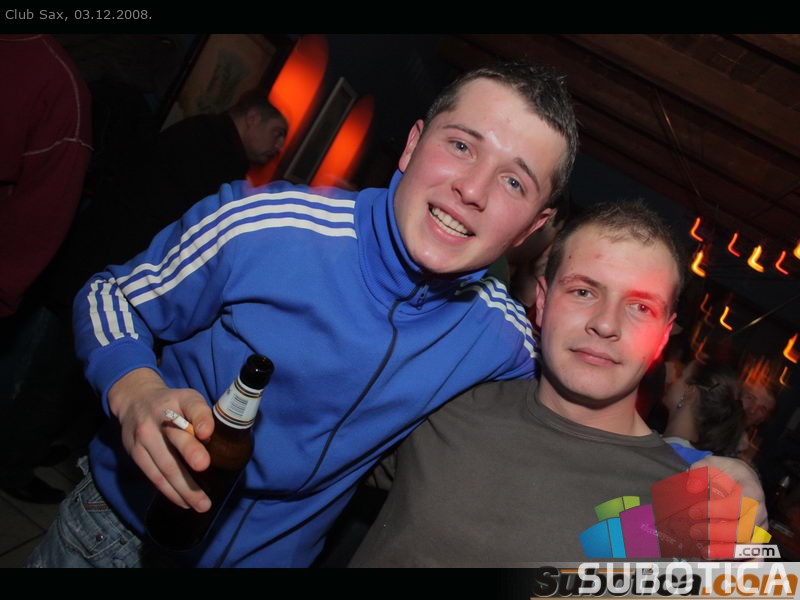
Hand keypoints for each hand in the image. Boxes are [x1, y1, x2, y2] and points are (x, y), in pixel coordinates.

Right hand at [108, 368, 214, 511]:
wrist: (134, 400)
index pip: (193, 406)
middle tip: (205, 469)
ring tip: (201, 504)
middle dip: (190, 455)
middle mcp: (159, 417)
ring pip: (165, 465)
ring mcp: (144, 436)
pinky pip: (154, 476)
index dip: (201, 419)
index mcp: (180, 400)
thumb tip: (208, 436)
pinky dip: (169, 491)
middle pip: (176, 438)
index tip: (207, 432)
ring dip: (183, 488)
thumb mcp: (189, 399)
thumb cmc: (172, 404)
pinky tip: (183, 502)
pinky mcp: (135, 453)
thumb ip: (202, 415)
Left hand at [687, 456, 767, 558]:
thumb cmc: (725, 472)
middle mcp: (759, 510)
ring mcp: (760, 526)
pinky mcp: (757, 537)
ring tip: (703, 551)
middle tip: (694, 532)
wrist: (742, 477)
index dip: (715, 510)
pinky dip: (744, 562)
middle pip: (743, 529)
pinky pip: (755, 554)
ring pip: (748, 545)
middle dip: (716, 533)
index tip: (693, 512)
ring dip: (726, 551)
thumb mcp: (711, 464)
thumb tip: (692, 486)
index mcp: (750, 490)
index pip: (737, 504)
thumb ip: (700, 471)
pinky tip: (729, 568)